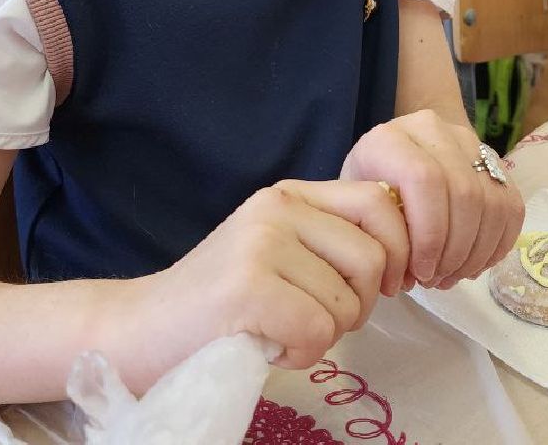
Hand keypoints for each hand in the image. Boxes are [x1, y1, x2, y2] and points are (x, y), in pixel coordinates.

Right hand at [130, 180, 408, 374]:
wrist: (140, 332)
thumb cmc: (219, 305)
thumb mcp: (279, 252)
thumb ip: (330, 240)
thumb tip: (407, 252)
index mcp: (291, 194)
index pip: (381, 202)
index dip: (395, 253)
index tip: (373, 289)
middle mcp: (278, 207)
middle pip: (374, 258)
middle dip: (358, 305)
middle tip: (315, 319)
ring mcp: (261, 243)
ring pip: (348, 302)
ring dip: (324, 333)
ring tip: (280, 329)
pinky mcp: (248, 287)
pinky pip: (318, 331)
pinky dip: (300, 353)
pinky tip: (267, 344)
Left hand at [340, 109, 523, 290]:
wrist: (392, 154)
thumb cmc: (367, 188)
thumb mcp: (358, 206)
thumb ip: (379, 234)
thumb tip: (407, 278)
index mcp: (389, 139)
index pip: (423, 179)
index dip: (429, 233)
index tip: (421, 271)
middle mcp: (431, 129)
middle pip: (464, 192)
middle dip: (455, 250)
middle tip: (438, 279)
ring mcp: (466, 141)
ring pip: (493, 201)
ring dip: (477, 252)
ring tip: (453, 275)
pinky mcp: (493, 159)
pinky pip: (511, 205)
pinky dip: (498, 243)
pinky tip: (475, 264)